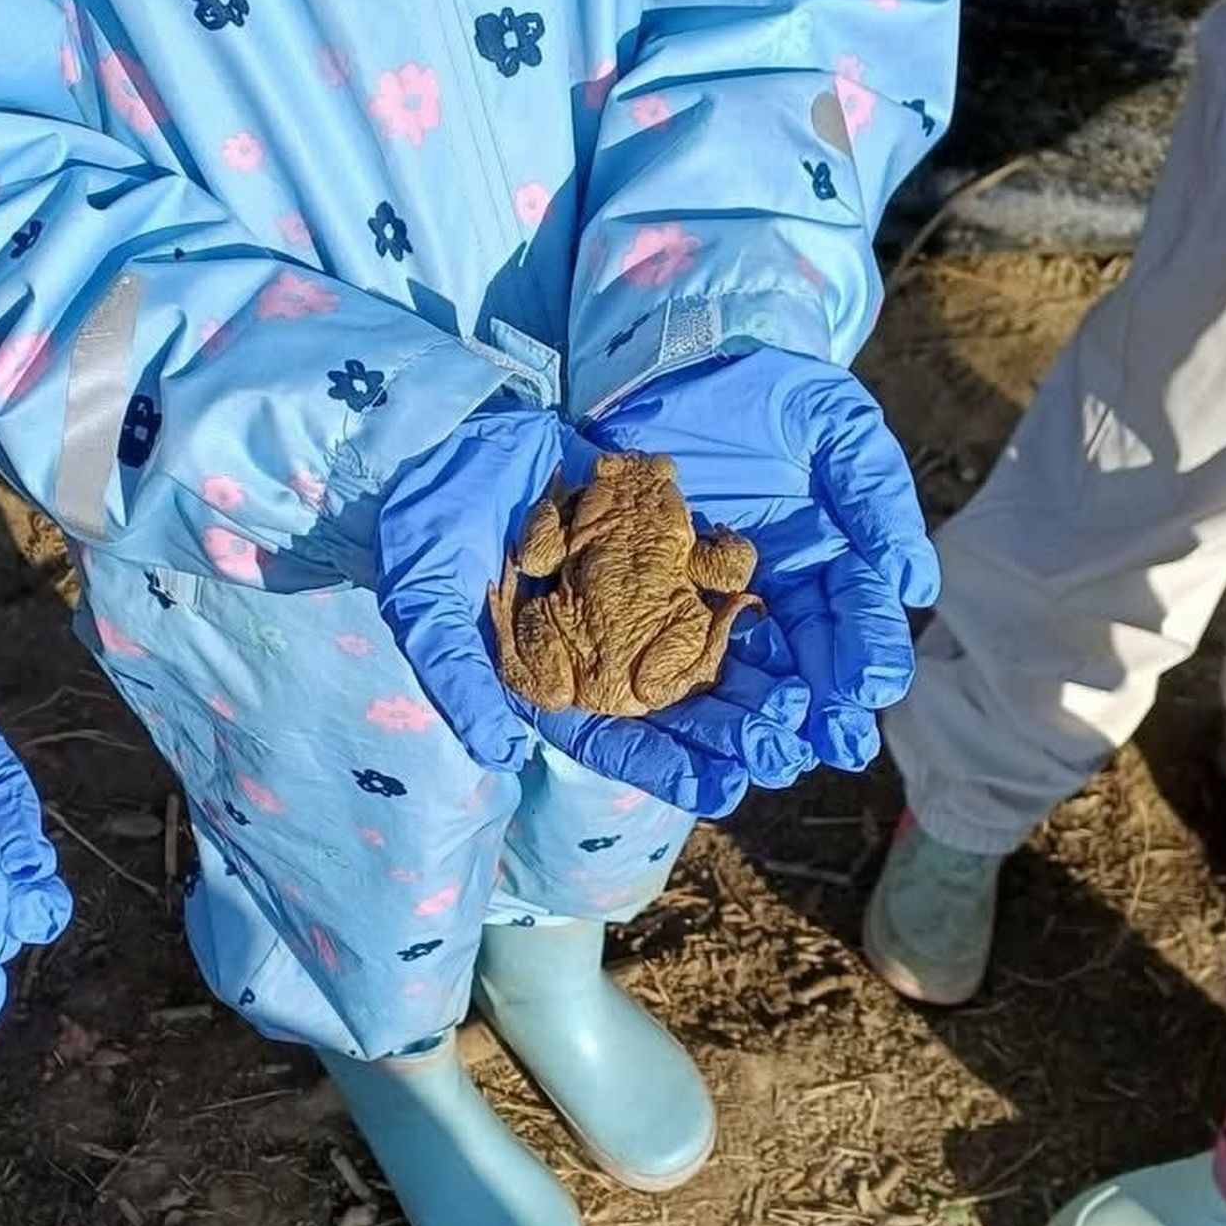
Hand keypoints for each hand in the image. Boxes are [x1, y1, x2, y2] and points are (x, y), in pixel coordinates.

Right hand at [374, 403, 813, 817]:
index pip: (611, 740)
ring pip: (700, 649)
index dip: (664, 766)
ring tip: (802, 707)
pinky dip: (742, 600)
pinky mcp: (653, 545)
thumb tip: (503, 754)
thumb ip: (462, 681)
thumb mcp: (428, 607)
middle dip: (726, 733)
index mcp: (546, 682)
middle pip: (671, 705)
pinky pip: (707, 580)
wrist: (444, 435)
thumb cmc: (424, 527)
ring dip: (749, 679)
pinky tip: (789, 623)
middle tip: (783, 755)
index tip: (721, 790)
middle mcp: (595, 649)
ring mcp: (627, 598)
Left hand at [589, 350, 939, 770]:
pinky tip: (695, 759)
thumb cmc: (765, 395)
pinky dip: (679, 721)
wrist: (669, 372)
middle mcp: (776, 604)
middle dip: (811, 713)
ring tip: (761, 762)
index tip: (869, 692)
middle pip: (800, 669)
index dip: (865, 657)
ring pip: (738, 685)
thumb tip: (919, 587)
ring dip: (751, 730)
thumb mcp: (836, 427)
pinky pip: (663, 675)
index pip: (855, 620)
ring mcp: (710, 617)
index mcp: (830, 567)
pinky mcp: (647, 620)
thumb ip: (878, 499)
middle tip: (817, 748)